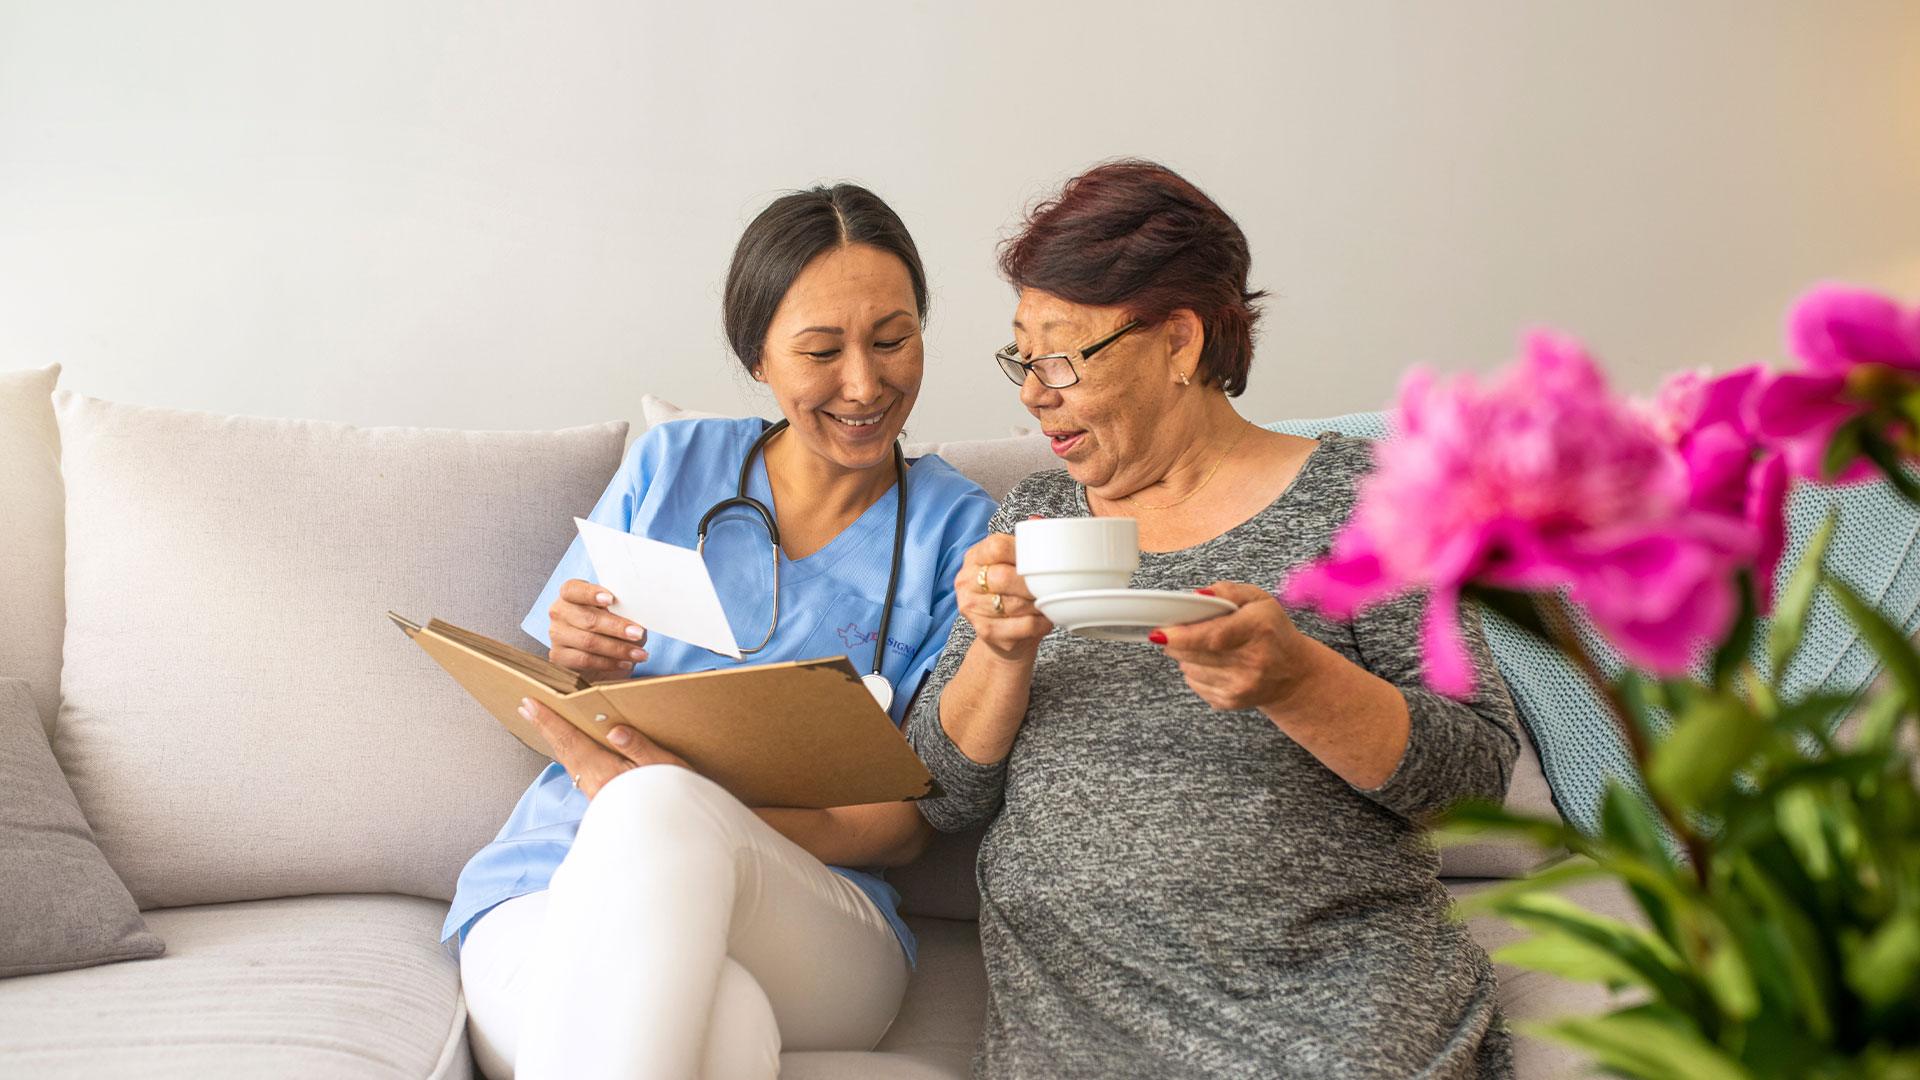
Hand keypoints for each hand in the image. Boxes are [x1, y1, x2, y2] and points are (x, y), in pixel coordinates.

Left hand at [517, 696, 686, 799]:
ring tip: (543, 723)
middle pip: (564, 751)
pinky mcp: (603, 801)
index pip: (572, 741)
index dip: (550, 721)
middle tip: (526, 708)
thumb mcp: (665, 767)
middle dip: (545, 728)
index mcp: (607, 773)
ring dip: (555, 740)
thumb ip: (639, 747)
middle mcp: (595, 785)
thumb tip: (614, 731)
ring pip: (569, 762)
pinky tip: (570, 749)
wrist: (673, 838)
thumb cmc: (675, 799)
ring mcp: (597, 795)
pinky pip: (579, 771)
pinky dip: (568, 754)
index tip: (531, 704)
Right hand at [548, 579, 648, 678]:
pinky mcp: (558, 656)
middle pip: (588, 619)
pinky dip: (609, 662)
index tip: (611, 599)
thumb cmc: (611, 627)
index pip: (574, 589)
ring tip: (639, 654)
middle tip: (638, 634)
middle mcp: (560, 612)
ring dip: (618, 649)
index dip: (591, 594)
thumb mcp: (618, 613)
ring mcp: (556, 634)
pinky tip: (625, 663)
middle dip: (616, 627)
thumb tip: (639, 609)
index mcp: (571, 594)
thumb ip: (622, 608)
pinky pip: (585, 660)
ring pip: (588, 642)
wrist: (600, 655)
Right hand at [955, 532, 1051, 660]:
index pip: (997, 547)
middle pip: (1003, 577)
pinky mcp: (984, 631)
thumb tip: (1038, 520)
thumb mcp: (1014, 564)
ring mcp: (971, 607)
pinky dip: (1040, 623)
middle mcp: (966, 580)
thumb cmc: (1013, 592)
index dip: (1023, 553)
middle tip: (1050, 587)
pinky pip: (1021, 626)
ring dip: (1039, 605)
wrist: (1004, 633)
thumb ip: (1027, 543)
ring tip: (1050, 603)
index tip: (1041, 562)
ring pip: (1014, 604)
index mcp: (975, 557)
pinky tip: (1045, 620)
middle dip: (1033, 584)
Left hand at [1153, 581, 1311, 712]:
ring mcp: (1241, 685)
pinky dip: (1195, 671)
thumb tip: (1196, 596)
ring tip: (1205, 647)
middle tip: (1177, 631)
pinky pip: (1194, 683)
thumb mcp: (1259, 600)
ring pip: (1189, 668)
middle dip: (1176, 641)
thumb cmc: (1273, 632)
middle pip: (1193, 653)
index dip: (1182, 635)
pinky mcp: (1230, 701)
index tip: (1161, 631)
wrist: (1294, 674)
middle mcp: (1252, 660)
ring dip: (1186, 655)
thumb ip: (1227, 591)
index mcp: (1259, 628)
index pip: (1213, 635)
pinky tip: (1212, 663)